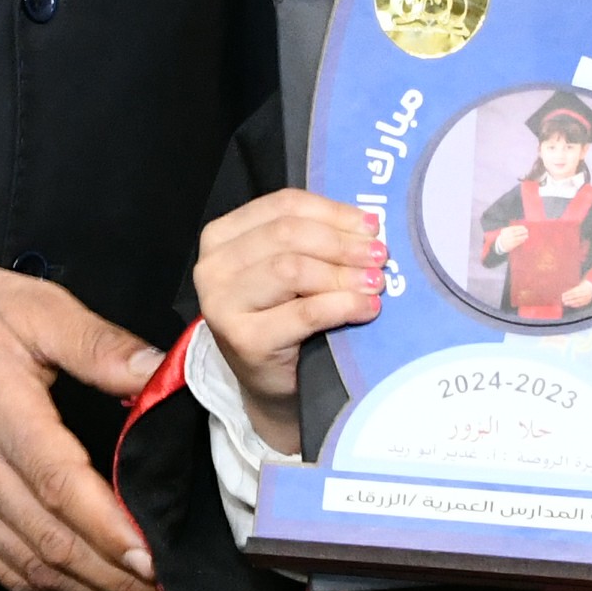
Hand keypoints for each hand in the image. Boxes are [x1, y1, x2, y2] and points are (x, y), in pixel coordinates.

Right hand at [0, 262, 167, 590]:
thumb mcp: (32, 306)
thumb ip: (98, 343)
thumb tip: (159, 372)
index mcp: (2, 415)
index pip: (59, 487)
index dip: (107, 530)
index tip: (155, 559)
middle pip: (51, 542)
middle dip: (118, 579)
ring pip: (29, 565)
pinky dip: (48, 586)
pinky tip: (87, 588)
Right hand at [197, 191, 386, 455]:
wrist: (272, 385)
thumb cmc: (284, 318)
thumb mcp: (290, 267)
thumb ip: (314, 239)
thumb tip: (370, 224)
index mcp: (222, 236)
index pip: (284, 205)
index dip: (334, 212)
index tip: (372, 225)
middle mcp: (213, 266)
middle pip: (288, 234)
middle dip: (341, 243)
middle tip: (379, 255)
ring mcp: (222, 304)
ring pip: (293, 269)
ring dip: (343, 275)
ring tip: (375, 283)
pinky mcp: (244, 339)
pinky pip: (303, 312)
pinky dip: (342, 305)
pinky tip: (367, 308)